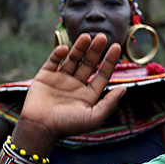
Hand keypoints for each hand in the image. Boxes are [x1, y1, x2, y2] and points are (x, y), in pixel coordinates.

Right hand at [14, 34, 126, 153]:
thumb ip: (109, 103)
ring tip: (86, 36)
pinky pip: (52, 62)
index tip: (116, 47)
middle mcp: (75, 86)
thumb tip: (124, 88)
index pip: (102, 75)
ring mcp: (60, 80)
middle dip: (95, 51)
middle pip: (88, 64)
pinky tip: (65, 49)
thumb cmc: (68, 125)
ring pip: (72, 60)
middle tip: (103, 37)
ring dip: (79, 48)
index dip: (109, 61)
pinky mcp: (44, 77)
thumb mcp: (94, 117)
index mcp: (88, 95)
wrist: (39, 127)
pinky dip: (58, 54)